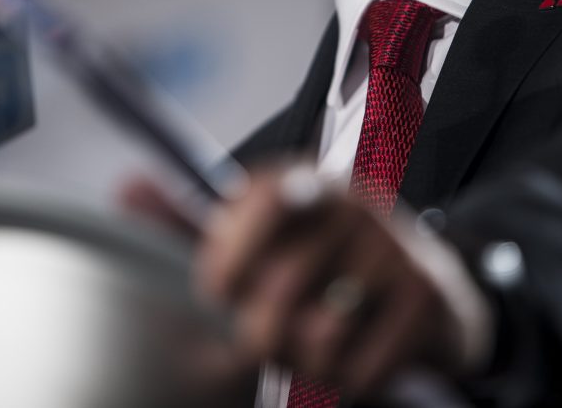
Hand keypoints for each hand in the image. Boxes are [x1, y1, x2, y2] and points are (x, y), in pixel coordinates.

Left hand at [193, 166, 494, 395]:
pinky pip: (361, 367)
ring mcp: (394, 250)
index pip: (256, 208)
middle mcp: (353, 204)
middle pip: (279, 289)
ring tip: (317, 343)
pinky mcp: (427, 298)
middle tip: (271, 333)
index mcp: (303, 182)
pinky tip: (357, 357)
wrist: (432, 288)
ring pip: (319, 335)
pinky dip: (349, 379)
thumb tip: (128, 186)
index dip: (228, 261)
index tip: (221, 289)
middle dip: (264, 330)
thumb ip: (189, 220)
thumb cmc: (326, 265)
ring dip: (308, 358)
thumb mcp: (262, 233)